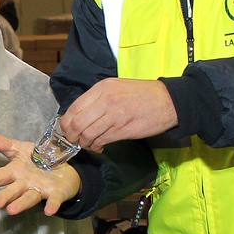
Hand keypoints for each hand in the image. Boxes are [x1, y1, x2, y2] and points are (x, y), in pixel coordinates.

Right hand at [0, 132, 80, 215]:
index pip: (1, 176)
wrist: (61, 167)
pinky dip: (51, 205)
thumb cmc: (36, 159)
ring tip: (11, 210)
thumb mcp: (16, 147)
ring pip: (29, 198)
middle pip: (13, 190)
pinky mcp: (55, 193)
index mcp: (15, 172)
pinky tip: (48, 210)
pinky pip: (53, 200)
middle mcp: (25, 183)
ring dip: (21, 204)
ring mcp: (40, 189)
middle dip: (5, 196)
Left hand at [61, 79, 177, 150]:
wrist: (168, 101)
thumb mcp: (117, 88)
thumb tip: (79, 116)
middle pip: (76, 123)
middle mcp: (105, 100)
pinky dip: (96, 146)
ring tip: (90, 144)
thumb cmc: (142, 95)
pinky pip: (101, 141)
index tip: (67, 130)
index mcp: (102, 88)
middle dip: (71, 136)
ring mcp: (114, 115)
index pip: (73, 108)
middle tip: (75, 140)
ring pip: (87, 134)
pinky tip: (100, 146)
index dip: (66, 123)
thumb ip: (98, 99)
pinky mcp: (123, 129)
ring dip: (85, 143)